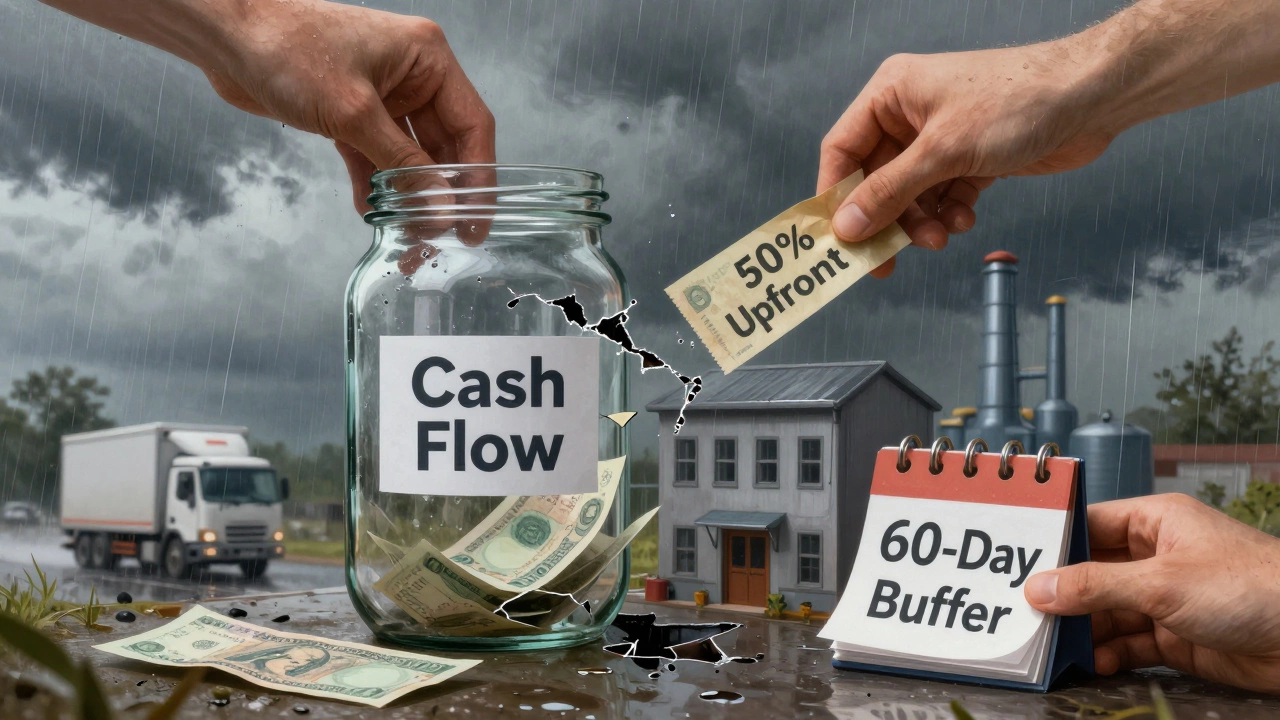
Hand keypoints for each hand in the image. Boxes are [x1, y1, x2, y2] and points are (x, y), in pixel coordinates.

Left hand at [203, 0, 494, 213]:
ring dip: (408, 196)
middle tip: (440, 238)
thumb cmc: (288, 47)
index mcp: (427, 59)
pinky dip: (375, 186)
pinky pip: (376, 158)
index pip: (472, 125)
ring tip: (406, 236)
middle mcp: (411, 76)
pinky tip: (373, 213)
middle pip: (443, 146)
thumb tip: (441, 208)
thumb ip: (402, 165)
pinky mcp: (351, 114)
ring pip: (409, 157)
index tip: (476, 222)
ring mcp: (382, 96)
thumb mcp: (354, 112)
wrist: (226, 35)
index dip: (479, 177)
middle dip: (440, 194)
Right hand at [818, 41, 1115, 276]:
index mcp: (891, 94)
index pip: (842, 150)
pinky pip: (943, 196)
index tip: (838, 238)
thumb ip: (890, 192)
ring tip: (938, 238)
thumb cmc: (1019, 100)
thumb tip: (848, 226)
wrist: (1092, 97)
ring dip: (921, 222)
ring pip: (911, 194)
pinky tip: (964, 220)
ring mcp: (941, 137)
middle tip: (886, 261)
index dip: (837, 196)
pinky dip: (949, 214)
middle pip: (876, 180)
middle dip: (887, 218)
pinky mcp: (970, 158)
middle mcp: (911, 114)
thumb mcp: (943, 151)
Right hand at [1023, 494, 1279, 692]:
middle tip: (1025, 610)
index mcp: (1155, 523)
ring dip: (1083, 628)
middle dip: (1063, 594)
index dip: (1055, 544)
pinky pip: (1129, 642)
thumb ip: (1096, 587)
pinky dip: (1108, 653)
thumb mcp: (1161, 582)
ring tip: (1053, 642)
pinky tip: (1092, 661)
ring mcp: (1166, 598)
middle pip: (1093, 573)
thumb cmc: (1250, 587)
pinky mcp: (1176, 636)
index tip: (1016, 562)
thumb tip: (1040, 588)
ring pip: (1107, 611)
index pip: (1090, 525)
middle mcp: (1157, 556)